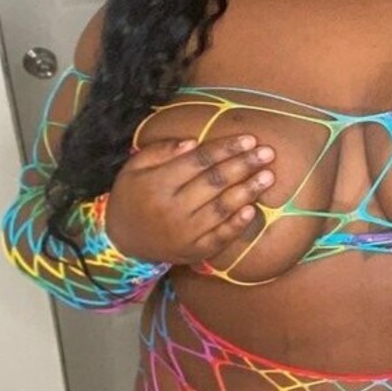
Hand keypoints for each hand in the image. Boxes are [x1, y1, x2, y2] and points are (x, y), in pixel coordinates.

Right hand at [104, 133, 275, 264]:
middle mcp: (172, 208)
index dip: (225, 149)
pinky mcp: (193, 251)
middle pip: (213, 183)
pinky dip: (237, 224)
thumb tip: (193, 142)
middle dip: (243, 166)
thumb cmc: (132, 195)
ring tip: (269, 177)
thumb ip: (161, 151)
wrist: (122, 241)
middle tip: (268, 153)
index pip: (198, 162)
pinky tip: (253, 210)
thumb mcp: (134, 167)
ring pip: (221, 209)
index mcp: (157, 183)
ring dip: (247, 192)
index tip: (249, 139)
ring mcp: (184, 233)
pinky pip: (219, 237)